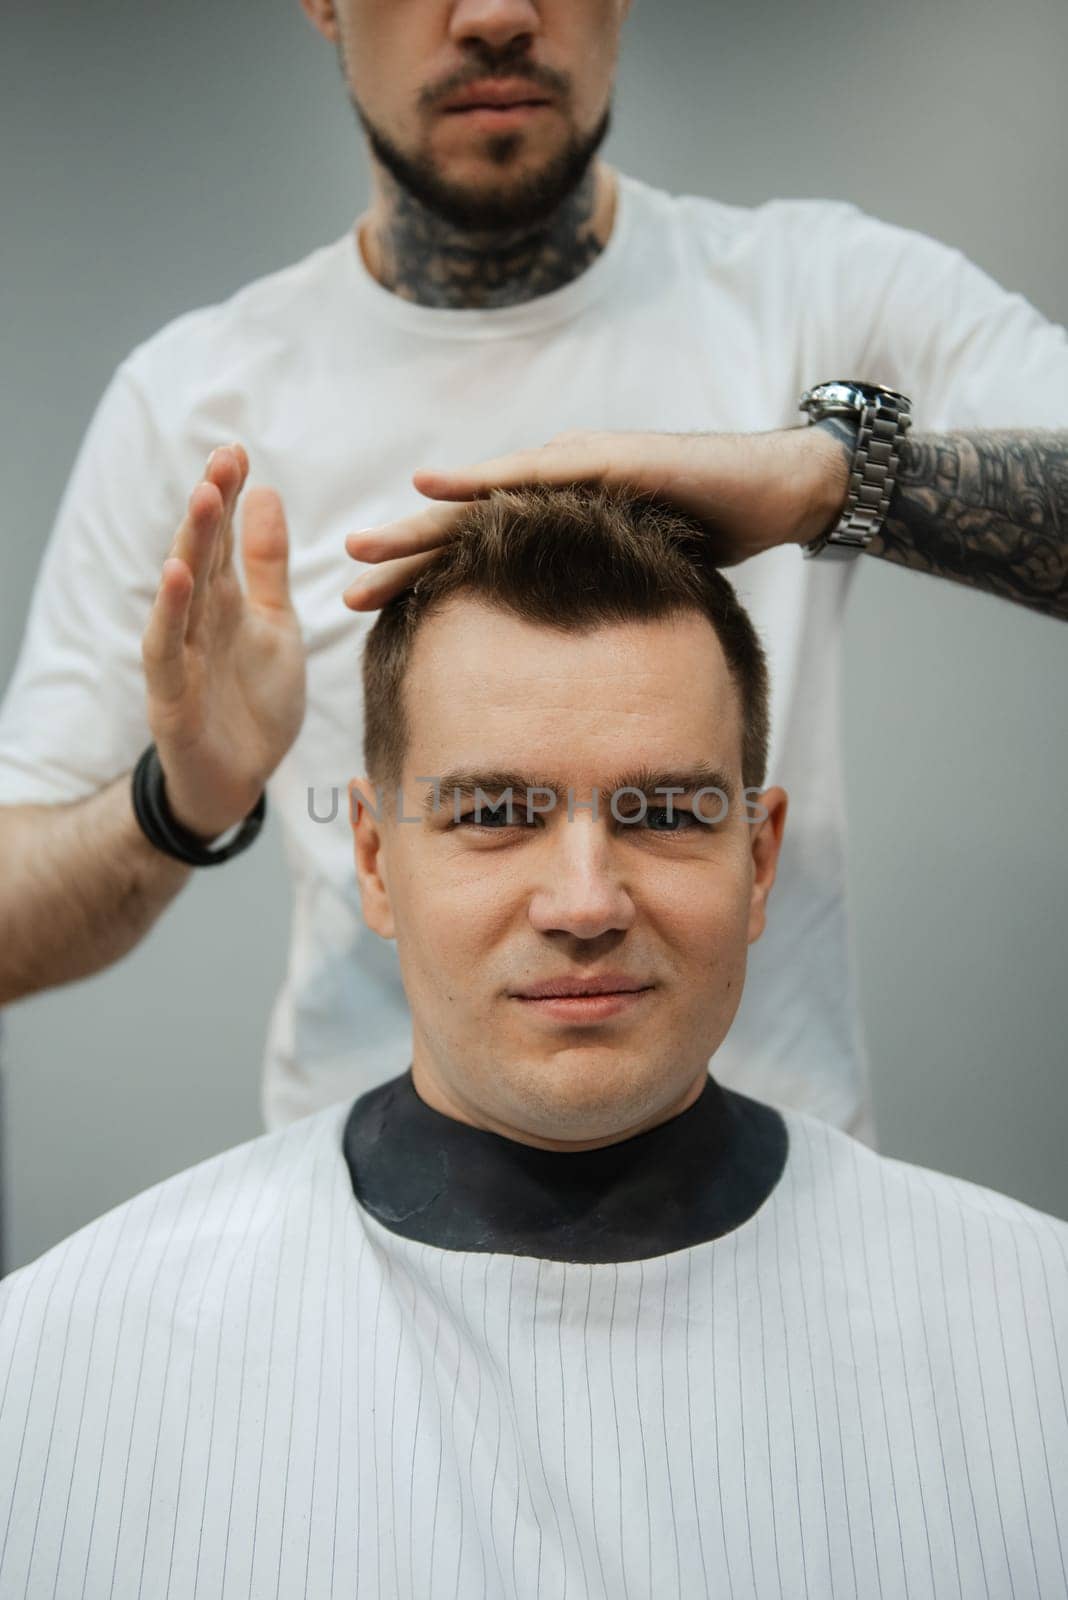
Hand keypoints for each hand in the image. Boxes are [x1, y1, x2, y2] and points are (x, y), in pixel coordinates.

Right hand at [141, 445, 306, 839]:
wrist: (240, 781)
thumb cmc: (255, 703)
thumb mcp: (276, 625)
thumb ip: (268, 565)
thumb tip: (267, 493)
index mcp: (225, 603)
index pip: (223, 539)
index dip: (228, 496)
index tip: (238, 451)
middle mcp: (197, 622)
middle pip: (200, 556)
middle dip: (210, 507)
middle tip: (223, 458)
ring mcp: (181, 658)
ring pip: (181, 594)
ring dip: (190, 546)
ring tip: (204, 500)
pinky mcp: (171, 697)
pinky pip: (168, 649)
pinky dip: (171, 613)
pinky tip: (178, 574)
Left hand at [342, 424, 849, 610]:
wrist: (777, 490)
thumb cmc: (710, 541)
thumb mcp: (637, 590)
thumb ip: (593, 614)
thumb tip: (562, 675)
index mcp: (553, 530)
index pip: (472, 557)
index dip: (418, 583)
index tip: (366, 615)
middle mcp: (553, 493)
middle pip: (460, 529)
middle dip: (401, 558)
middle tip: (344, 586)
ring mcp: (577, 468)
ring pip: (484, 500)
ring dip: (421, 524)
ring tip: (366, 544)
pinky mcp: (608, 458)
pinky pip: (536, 475)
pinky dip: (483, 483)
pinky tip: (434, 488)